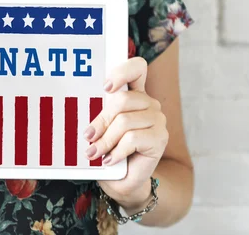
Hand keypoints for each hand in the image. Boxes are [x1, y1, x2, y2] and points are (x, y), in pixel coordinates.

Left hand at [83, 57, 167, 209]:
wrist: (123, 180)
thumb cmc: (109, 150)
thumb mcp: (101, 129)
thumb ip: (100, 115)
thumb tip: (88, 120)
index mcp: (134, 94)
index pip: (137, 68)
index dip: (122, 72)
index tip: (106, 87)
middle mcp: (149, 103)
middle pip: (122, 100)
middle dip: (101, 120)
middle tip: (89, 137)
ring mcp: (157, 120)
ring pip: (125, 122)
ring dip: (106, 140)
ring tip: (95, 152)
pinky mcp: (160, 138)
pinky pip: (132, 139)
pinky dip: (116, 151)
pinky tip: (109, 160)